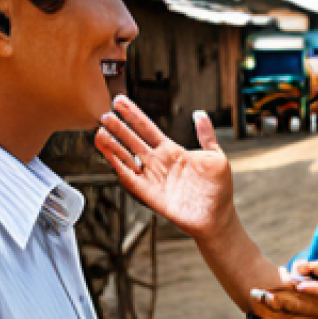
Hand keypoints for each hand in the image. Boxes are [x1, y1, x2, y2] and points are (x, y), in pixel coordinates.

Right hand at [95, 96, 233, 239]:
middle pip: (132, 140)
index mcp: (172, 151)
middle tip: (105, 114)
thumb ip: (206, 134)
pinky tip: (109, 155)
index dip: (133, 114)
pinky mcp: (149, 194)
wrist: (217, 216)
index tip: (120, 101)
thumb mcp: (215, 156)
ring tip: (99, 133)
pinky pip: (130, 178)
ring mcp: (152, 178)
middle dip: (118, 127)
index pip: (147, 128)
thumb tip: (199, 113)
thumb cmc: (218, 189)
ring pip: (126, 158)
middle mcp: (158, 162)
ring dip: (112, 146)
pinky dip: (118, 166)